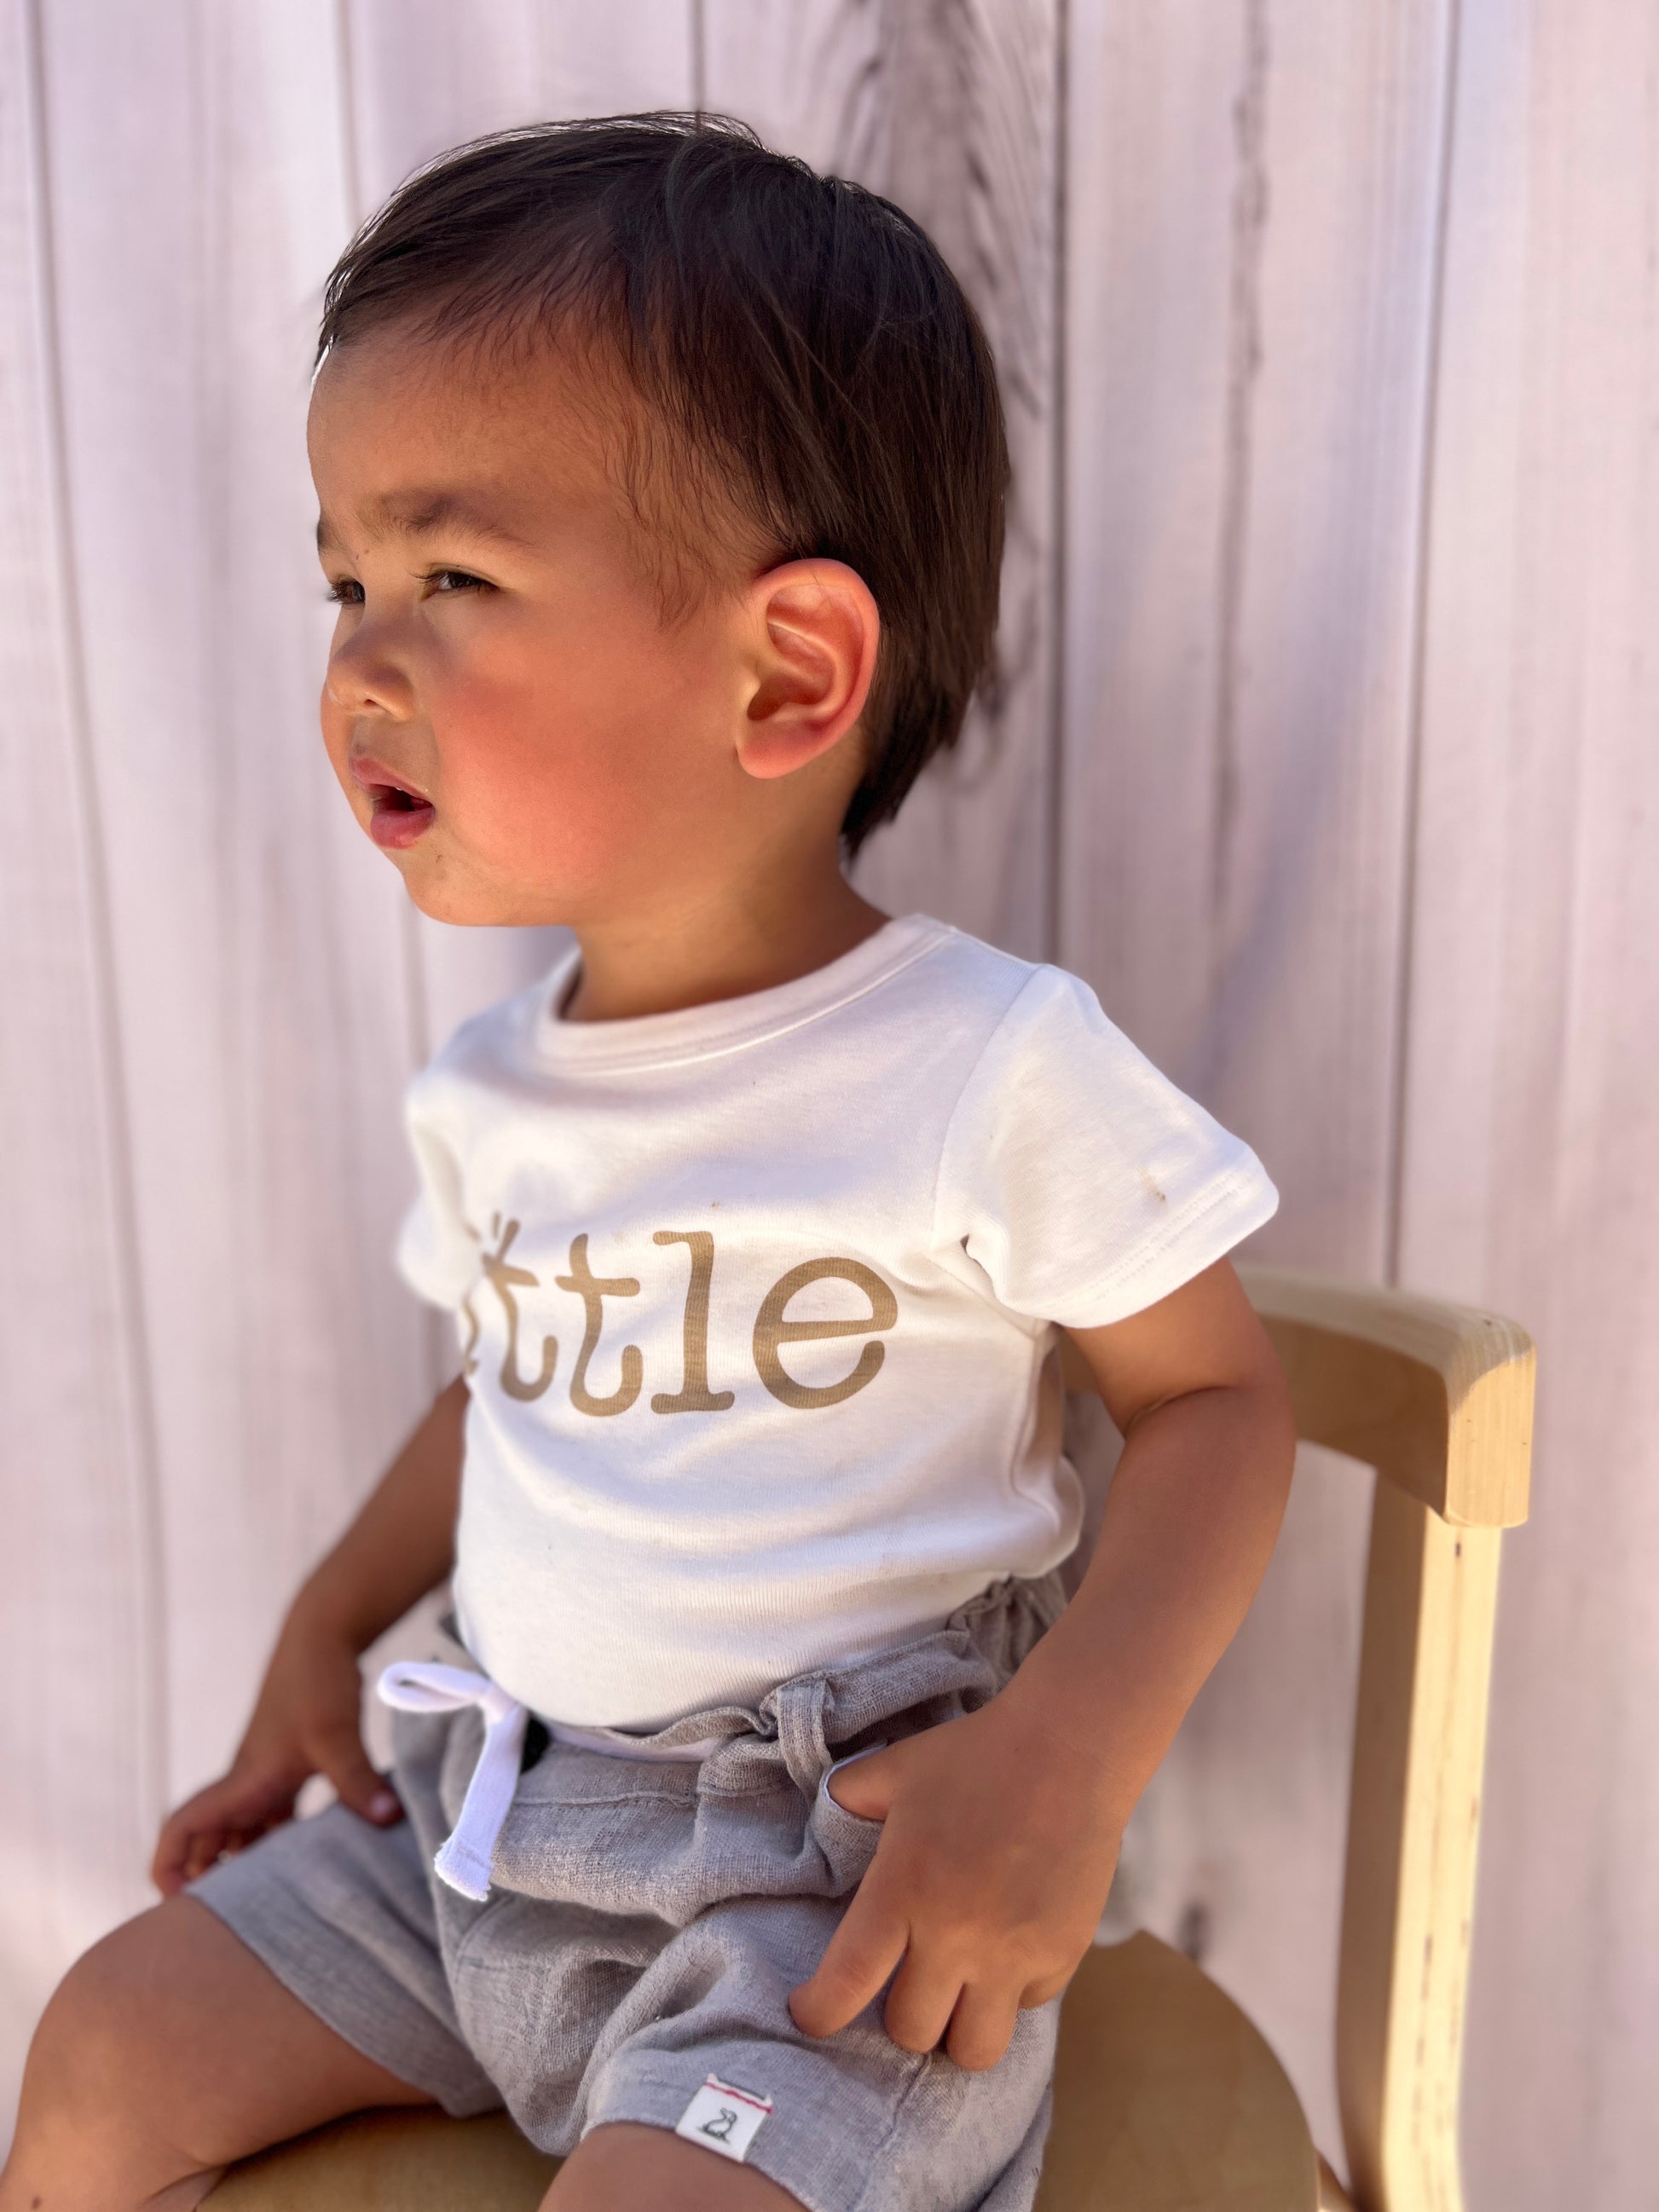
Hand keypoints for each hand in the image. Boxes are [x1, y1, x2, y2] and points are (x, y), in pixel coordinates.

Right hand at [151, 1606, 399, 1894]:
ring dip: (246, 1865)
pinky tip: (307, 1865)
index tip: (177, 1906)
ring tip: (263, 1911)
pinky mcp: (292, 1765)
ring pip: (243, 1832)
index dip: (170, 1867)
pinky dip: (281, 1842)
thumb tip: (388, 1820)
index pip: (181, 1829)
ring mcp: (267, 1774)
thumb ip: (357, 1780)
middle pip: (209, 1842)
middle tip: (226, 1928)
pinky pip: (275, 1816)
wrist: (324, 1634)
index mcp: (242, 1782)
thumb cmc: (316, 1679)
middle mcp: (246, 1783)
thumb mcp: (336, 1734)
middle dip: (208, 1882)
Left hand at [788, 1693, 1123, 2069]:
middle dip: (898, 2017)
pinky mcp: (1061, 1955)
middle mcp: (955, 1932)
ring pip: (973, 2049)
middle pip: (911, 2031)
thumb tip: (822, 1819)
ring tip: (954, 1997)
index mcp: (902, 1888)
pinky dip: (1011, 1993)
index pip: (847, 1982)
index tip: (810, 2014)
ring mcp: (1013, 1952)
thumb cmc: (975, 1756)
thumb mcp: (895, 1770)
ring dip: (955, 2030)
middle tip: (903, 1986)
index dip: (819, 2012)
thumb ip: (848, 1799)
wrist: (1070, 1749)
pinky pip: (1026, 2006)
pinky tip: (1007, 1952)